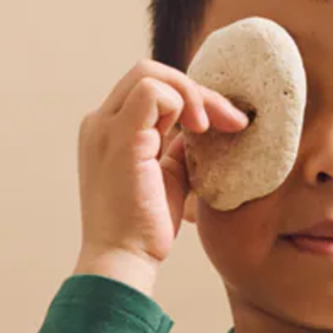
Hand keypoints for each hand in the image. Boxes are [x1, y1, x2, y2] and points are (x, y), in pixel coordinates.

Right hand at [74, 59, 249, 290]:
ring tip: (214, 128)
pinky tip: (200, 131)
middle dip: (198, 90)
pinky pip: (152, 90)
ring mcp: (105, 127)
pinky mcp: (120, 138)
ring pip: (150, 73)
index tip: (226, 123)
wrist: (123, 259)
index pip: (149, 89)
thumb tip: (205, 129)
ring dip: (193, 94)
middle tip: (232, 121)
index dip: (190, 97)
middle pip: (149, 73)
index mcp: (109, 131)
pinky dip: (182, 101)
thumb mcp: (169, 177)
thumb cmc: (144, 228)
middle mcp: (100, 123)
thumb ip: (180, 148)